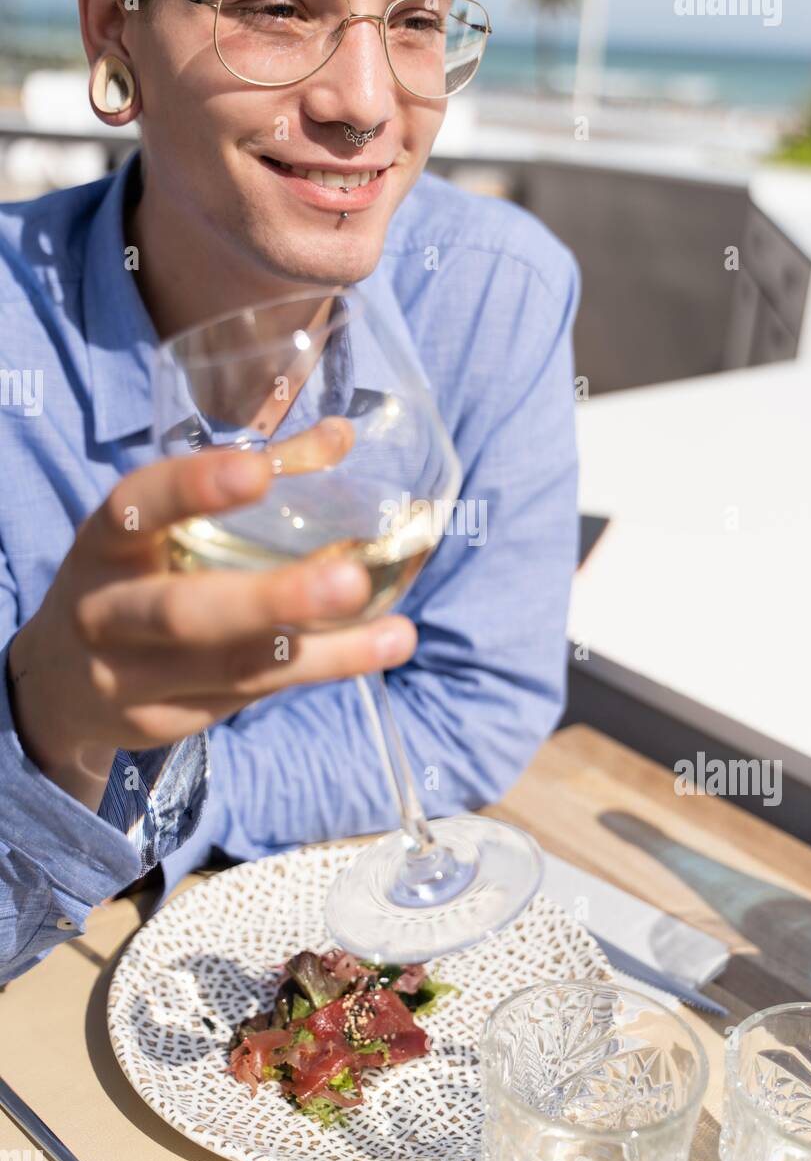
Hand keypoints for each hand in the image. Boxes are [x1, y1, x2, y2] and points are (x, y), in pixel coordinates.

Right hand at [8, 421, 415, 809]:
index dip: (192, 488)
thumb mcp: (160, 529)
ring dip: (320, 653)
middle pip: (184, 612)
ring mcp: (130, 679)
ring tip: (398, 635)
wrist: (61, 684)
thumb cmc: (132, 576)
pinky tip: (375, 651)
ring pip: (232, 669)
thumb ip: (246, 479)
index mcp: (105, 544)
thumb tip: (339, 437)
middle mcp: (107, 613)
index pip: (135, 508)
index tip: (257, 470)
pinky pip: (247, 698)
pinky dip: (314, 673)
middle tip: (349, 580)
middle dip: (269, 598)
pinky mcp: (162, 723)